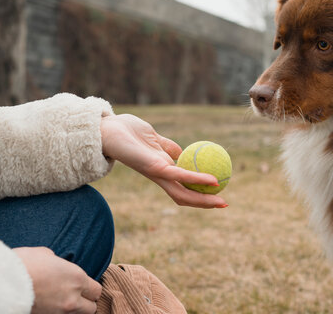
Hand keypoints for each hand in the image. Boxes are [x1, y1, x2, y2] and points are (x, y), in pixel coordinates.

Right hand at [13, 247, 100, 313]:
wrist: (0, 281)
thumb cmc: (24, 262)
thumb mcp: (46, 254)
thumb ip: (58, 263)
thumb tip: (56, 264)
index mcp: (78, 278)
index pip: (96, 290)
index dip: (90, 288)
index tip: (83, 285)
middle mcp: (72, 297)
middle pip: (91, 308)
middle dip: (86, 302)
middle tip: (76, 295)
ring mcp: (59, 311)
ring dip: (74, 309)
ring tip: (62, 300)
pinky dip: (59, 312)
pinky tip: (51, 305)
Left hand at [100, 114, 227, 207]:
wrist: (108, 129)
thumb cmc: (128, 131)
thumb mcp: (154, 138)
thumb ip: (168, 147)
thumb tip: (184, 152)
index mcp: (162, 170)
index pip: (183, 188)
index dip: (199, 194)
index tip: (217, 193)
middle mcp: (160, 176)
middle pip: (185, 196)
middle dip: (204, 203)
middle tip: (224, 204)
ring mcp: (157, 174)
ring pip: (183, 193)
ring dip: (203, 200)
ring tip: (221, 201)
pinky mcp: (155, 167)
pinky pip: (180, 175)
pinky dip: (197, 179)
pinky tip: (212, 180)